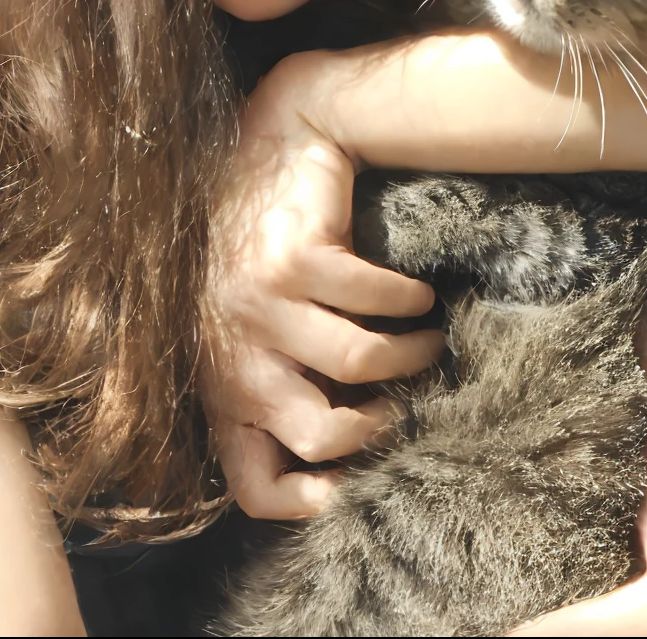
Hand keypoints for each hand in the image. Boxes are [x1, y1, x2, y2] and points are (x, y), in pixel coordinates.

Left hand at [201, 51, 445, 517]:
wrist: (270, 143)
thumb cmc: (269, 248)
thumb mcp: (254, 329)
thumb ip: (282, 388)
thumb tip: (344, 467)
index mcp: (220, 385)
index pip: (251, 485)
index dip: (308, 503)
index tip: (355, 483)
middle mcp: (231, 351)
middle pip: (319, 438)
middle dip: (376, 429)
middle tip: (398, 403)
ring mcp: (259, 303)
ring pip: (360, 367)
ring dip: (411, 357)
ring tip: (426, 340)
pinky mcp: (295, 257)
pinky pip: (376, 303)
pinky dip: (411, 303)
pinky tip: (416, 294)